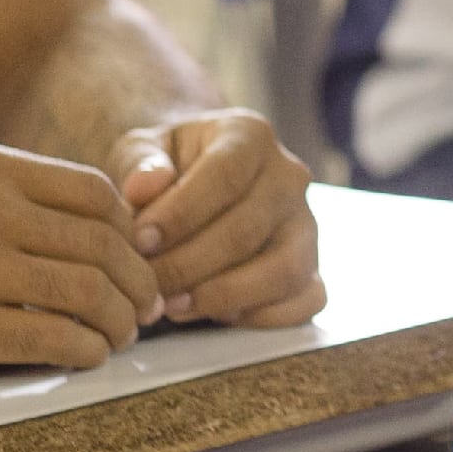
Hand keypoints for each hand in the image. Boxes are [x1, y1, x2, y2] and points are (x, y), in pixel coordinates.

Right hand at [0, 142, 159, 376]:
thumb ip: (15, 195)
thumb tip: (103, 224)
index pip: (98, 196)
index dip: (130, 233)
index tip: (137, 260)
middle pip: (104, 247)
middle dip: (138, 284)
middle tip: (146, 308)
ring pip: (89, 295)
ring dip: (119, 322)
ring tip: (120, 335)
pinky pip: (56, 340)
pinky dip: (86, 351)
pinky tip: (87, 355)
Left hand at [107, 110, 323, 328]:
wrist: (193, 181)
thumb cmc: (165, 166)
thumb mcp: (140, 150)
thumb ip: (138, 165)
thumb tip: (143, 188)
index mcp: (251, 135)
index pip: (225, 175)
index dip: (181, 214)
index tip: (139, 241)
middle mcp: (289, 176)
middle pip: (248, 229)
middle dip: (189, 265)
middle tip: (147, 285)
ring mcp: (307, 224)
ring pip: (283, 270)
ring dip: (224, 296)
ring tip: (174, 306)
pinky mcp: (313, 266)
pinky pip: (306, 300)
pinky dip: (263, 316)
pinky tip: (216, 316)